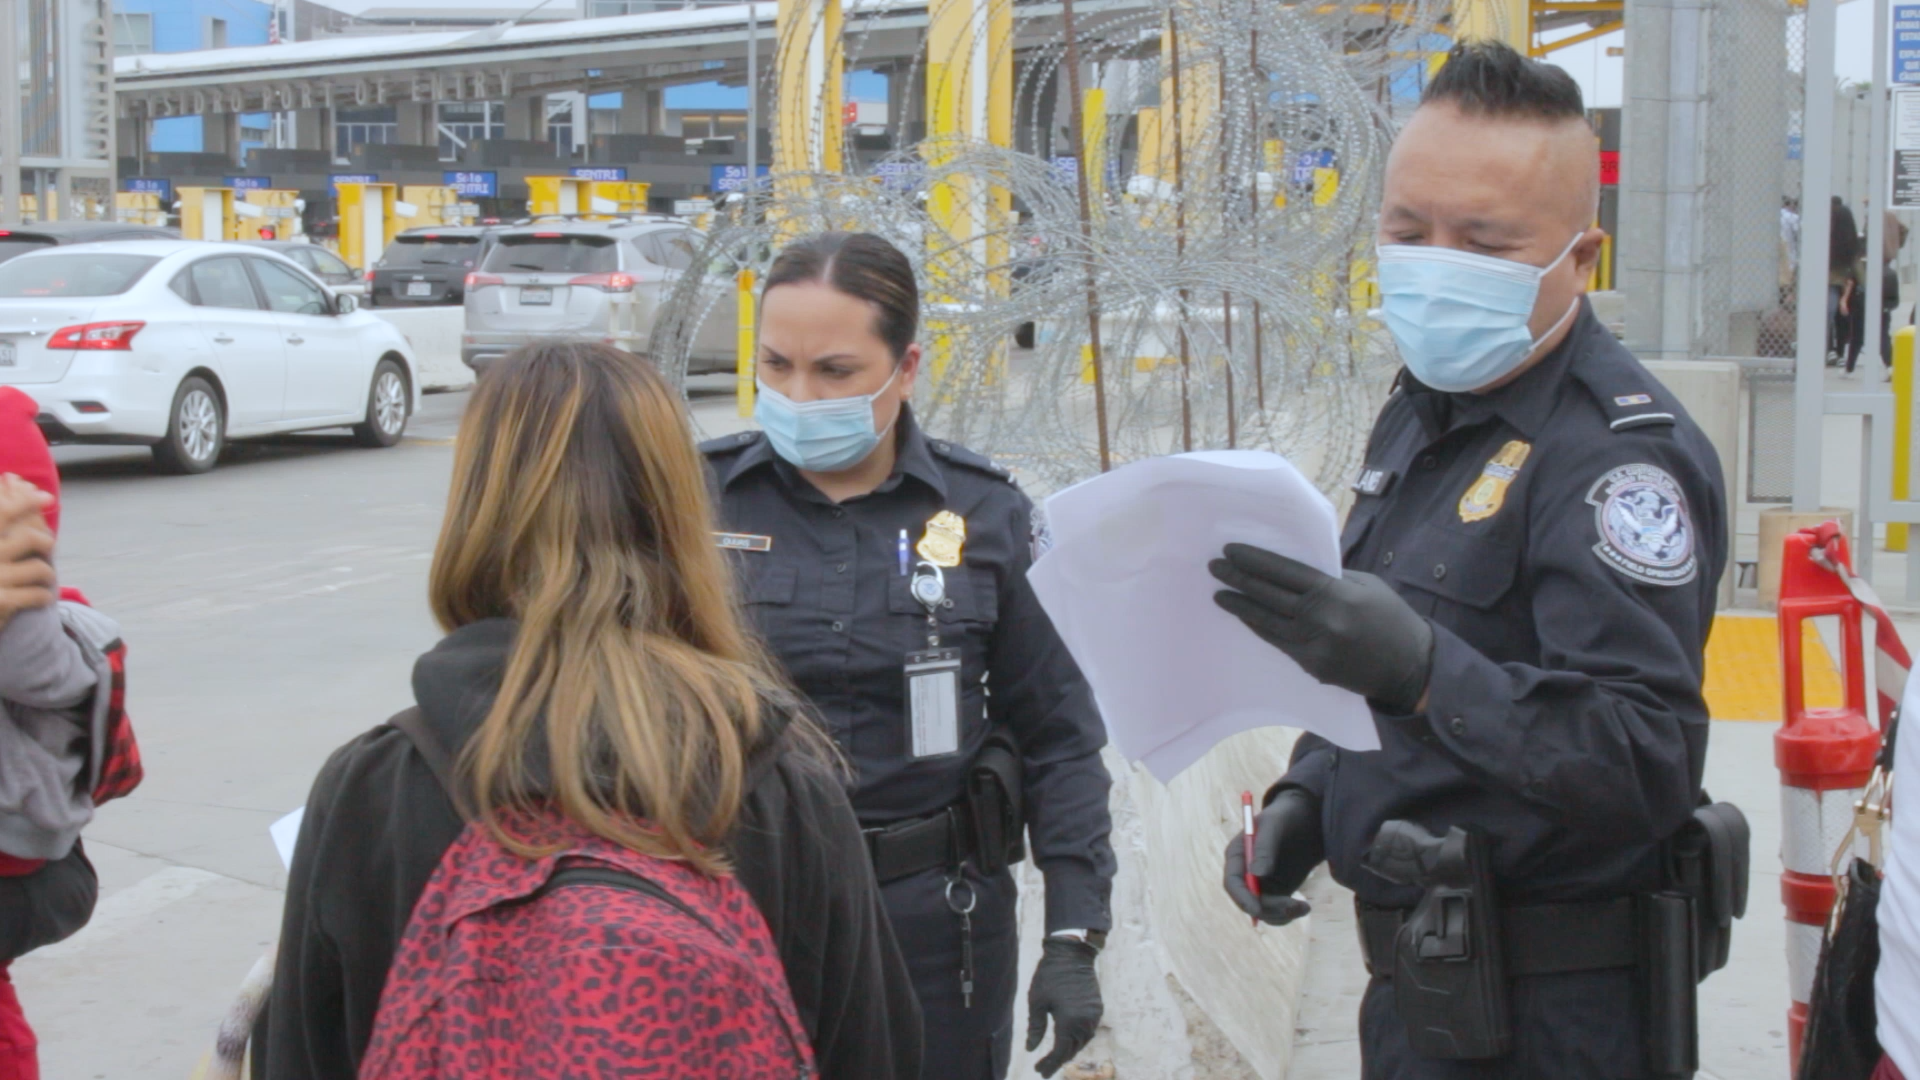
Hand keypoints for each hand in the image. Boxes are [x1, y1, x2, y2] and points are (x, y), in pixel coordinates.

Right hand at [0, 476, 53, 630]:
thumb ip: (2, 521)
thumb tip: (15, 481)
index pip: (3, 514)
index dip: (25, 502)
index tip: (46, 496)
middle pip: (28, 538)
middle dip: (45, 541)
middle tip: (46, 546)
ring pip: (38, 568)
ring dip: (46, 573)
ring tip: (42, 577)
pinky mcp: (1, 603)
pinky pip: (38, 595)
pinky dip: (43, 596)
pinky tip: (39, 597)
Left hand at [1025, 936, 1101, 1077]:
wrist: (1073, 954)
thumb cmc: (1050, 976)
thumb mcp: (1037, 1001)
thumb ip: (1035, 1028)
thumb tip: (1031, 1050)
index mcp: (1068, 1021)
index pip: (1060, 1052)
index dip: (1049, 1064)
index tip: (1039, 1071)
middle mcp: (1084, 1022)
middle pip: (1072, 1050)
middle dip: (1057, 1061)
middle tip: (1043, 1068)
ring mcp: (1093, 1015)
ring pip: (1082, 1042)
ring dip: (1069, 1051)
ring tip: (1055, 1057)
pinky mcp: (1097, 1008)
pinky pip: (1088, 1031)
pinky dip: (1078, 1039)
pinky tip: (1068, 1040)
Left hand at [1209, 543, 1432, 713]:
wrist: (1411, 667)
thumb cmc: (1391, 618)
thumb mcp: (1366, 586)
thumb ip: (1329, 579)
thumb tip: (1291, 570)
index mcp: (1336, 593)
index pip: (1284, 572)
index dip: (1255, 560)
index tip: (1231, 550)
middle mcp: (1321, 620)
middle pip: (1269, 595)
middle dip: (1238, 579)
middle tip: (1215, 568)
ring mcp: (1314, 646)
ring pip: (1267, 622)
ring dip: (1240, 606)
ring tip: (1219, 593)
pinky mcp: (1311, 666)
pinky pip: (1278, 642)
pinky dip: (1259, 627)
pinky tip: (1245, 616)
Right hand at [1222, 788, 1322, 924]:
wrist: (1308, 818)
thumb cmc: (1287, 816)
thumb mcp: (1275, 825)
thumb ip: (1265, 848)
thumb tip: (1257, 874)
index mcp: (1238, 855)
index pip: (1232, 883)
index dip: (1242, 898)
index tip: (1257, 909)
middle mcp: (1246, 873)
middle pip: (1248, 901)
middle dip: (1268, 908)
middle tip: (1292, 906)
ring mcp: (1262, 883)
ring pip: (1264, 911)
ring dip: (1281, 914)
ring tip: (1303, 907)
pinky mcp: (1279, 890)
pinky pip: (1277, 911)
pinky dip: (1289, 914)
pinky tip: (1304, 907)